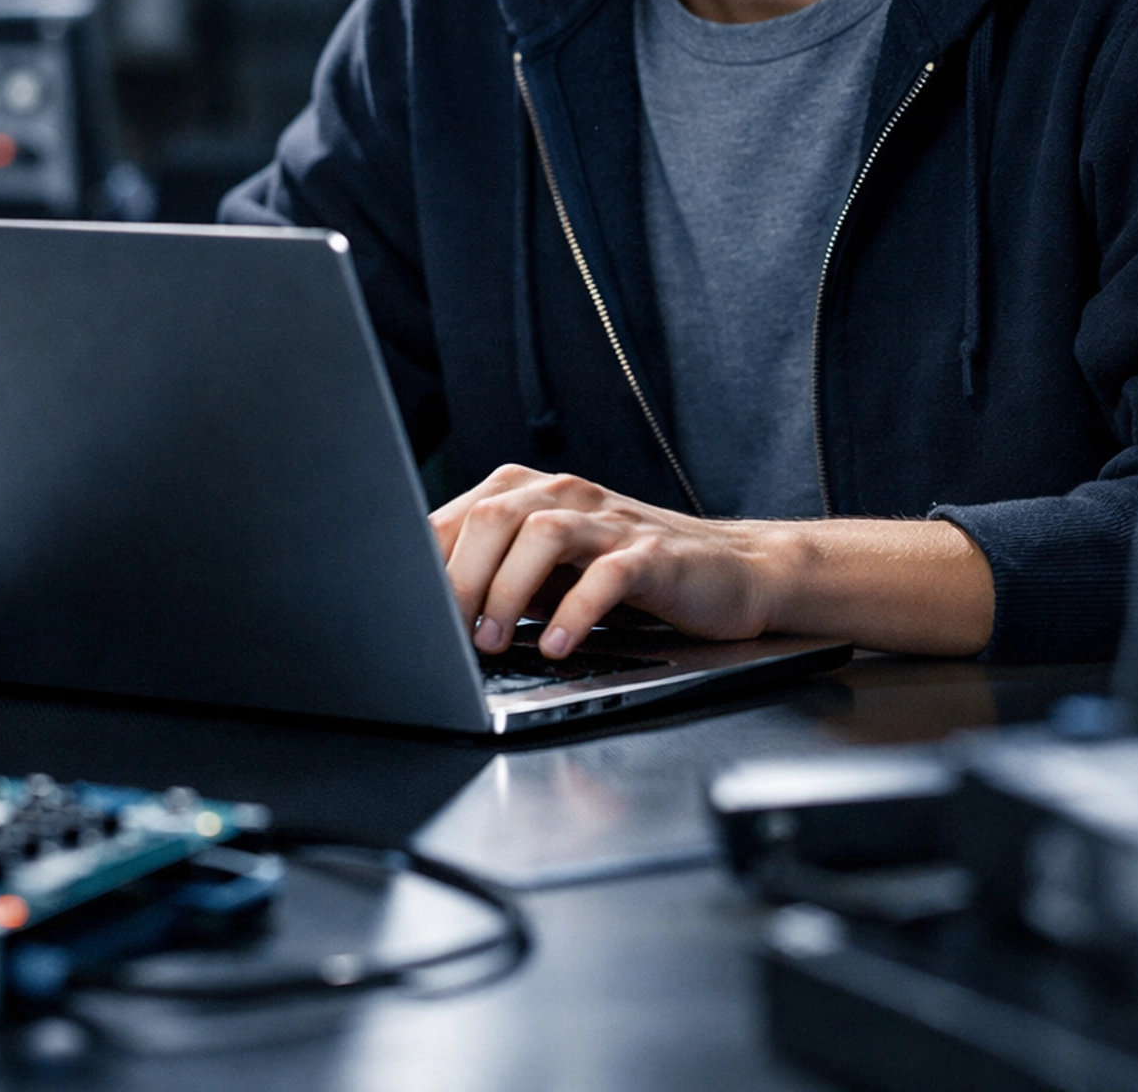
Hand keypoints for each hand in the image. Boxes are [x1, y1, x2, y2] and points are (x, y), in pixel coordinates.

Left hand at [429, 464, 995, 659]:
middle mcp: (568, 495)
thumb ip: (499, 572)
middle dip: (460, 577)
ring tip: (492, 641)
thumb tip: (424, 607)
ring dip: (505, 591)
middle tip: (448, 633)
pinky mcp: (653, 556)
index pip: (460, 515)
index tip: (402, 609)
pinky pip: (605, 575)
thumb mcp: (556, 569)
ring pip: (540, 532)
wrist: (734, 572)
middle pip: (492, 515)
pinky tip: (554, 645)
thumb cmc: (632, 574)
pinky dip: (572, 611)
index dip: (425, 561)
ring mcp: (612, 522)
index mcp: (534, 493)